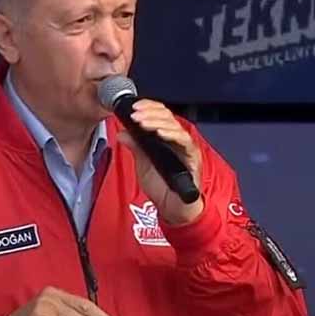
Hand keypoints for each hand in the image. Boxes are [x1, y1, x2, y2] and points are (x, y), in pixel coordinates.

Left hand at [117, 99, 204, 224]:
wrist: (174, 208)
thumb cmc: (163, 187)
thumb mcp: (142, 165)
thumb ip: (136, 148)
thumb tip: (122, 133)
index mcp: (166, 138)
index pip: (159, 114)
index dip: (148, 107)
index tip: (133, 107)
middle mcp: (177, 139)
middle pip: (166, 116)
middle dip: (149, 112)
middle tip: (135, 114)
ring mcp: (186, 147)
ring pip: (174, 126)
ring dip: (156, 122)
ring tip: (142, 122)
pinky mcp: (192, 157)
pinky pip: (184, 141)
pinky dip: (171, 135)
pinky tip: (159, 133)